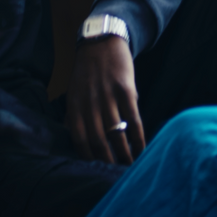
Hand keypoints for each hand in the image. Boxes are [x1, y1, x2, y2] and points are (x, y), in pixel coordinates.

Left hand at [68, 36, 144, 164]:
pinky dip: (138, 138)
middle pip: (98, 141)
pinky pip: (133, 120)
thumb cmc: (88, 72)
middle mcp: (89, 104)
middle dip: (107, 161)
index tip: (97, 172)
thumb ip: (75, 116)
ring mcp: (108, 97)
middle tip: (115, 174)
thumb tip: (78, 142)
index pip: (79, 140)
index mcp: (74, 106)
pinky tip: (142, 149)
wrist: (102, 42)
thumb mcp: (74, 93)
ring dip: (124, 154)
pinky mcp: (125, 90)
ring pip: (116, 134)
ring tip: (129, 166)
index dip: (89, 159)